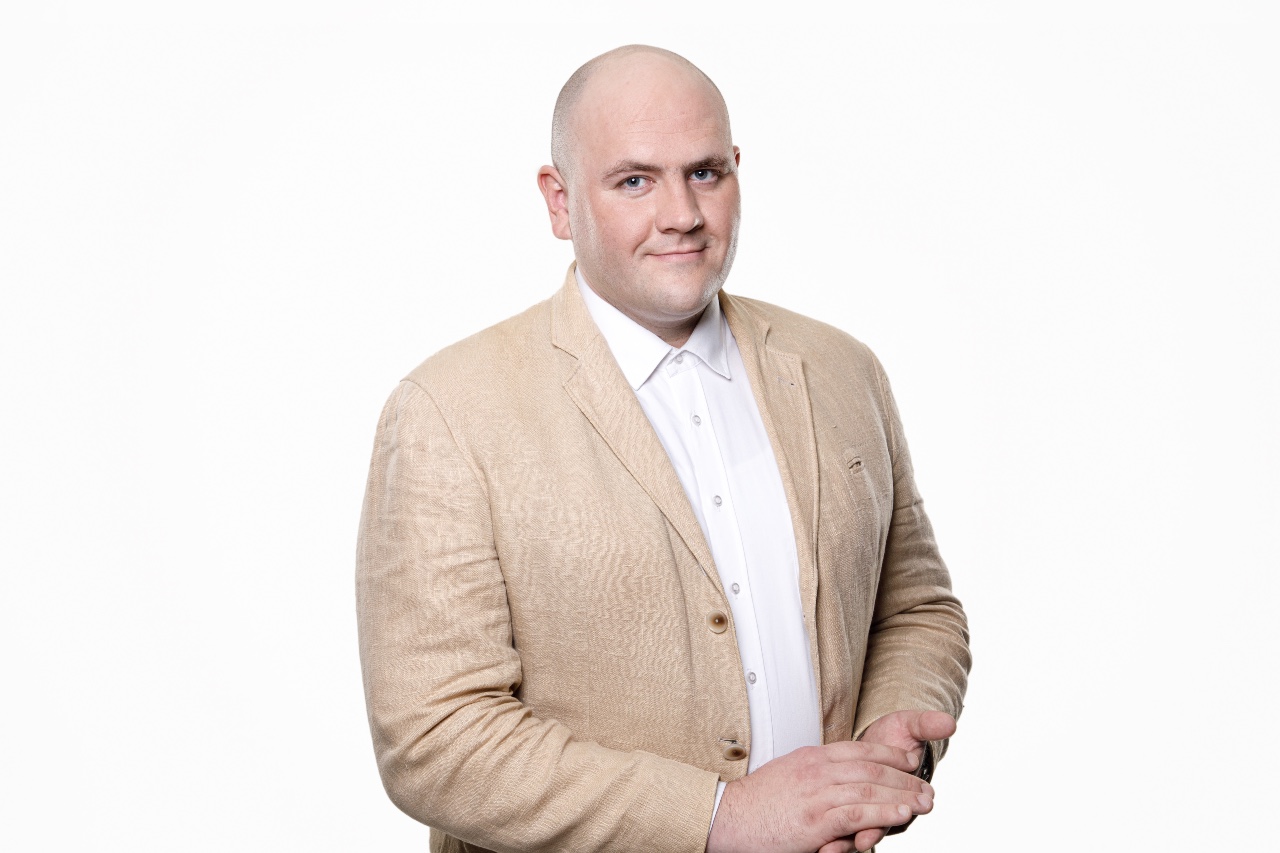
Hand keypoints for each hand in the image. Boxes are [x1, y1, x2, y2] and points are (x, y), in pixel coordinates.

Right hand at [705, 741, 933, 852]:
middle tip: (927, 787)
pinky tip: (901, 814)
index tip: (910, 762)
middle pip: (872, 768)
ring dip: (903, 795)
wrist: (727, 817)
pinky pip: (857, 813)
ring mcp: (816, 793)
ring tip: (925, 802)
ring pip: (870, 789)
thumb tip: (835, 781)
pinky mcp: (815, 819)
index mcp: (812, 758)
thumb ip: (814, 776)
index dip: (890, 755)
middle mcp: (817, 770)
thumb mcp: (788, 777)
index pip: (860, 750)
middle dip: (904, 777)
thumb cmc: (755, 804)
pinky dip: (883, 812)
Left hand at [845, 710, 956, 850]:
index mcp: (901, 793)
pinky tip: (822, 848)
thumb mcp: (911, 726)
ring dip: (845, 842)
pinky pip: (838, 827)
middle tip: (860, 842)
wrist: (876, 735)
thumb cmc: (895, 733)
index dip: (891, 815)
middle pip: (876, 824)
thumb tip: (949, 722)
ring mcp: (864, 809)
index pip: (898, 810)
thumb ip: (927, 726)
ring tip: (833, 850)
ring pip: (855, 832)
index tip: (891, 820)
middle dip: (869, 832)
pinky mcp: (844, 806)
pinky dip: (831, 838)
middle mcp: (884, 807)